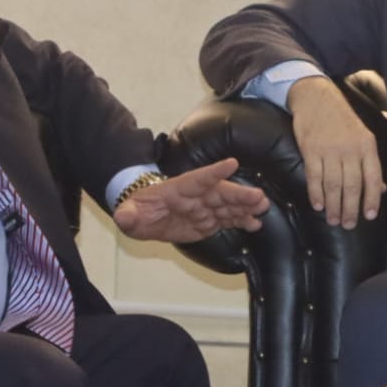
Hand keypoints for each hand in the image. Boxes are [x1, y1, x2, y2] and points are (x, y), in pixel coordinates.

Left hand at [113, 158, 268, 242]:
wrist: (145, 216)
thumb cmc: (138, 211)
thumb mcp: (129, 214)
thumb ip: (128, 215)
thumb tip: (124, 217)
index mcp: (177, 190)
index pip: (197, 179)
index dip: (214, 172)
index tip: (233, 164)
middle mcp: (195, 197)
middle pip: (219, 193)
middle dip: (238, 195)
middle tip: (259, 197)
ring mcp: (204, 209)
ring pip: (227, 206)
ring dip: (245, 207)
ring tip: (263, 207)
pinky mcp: (208, 221)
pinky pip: (228, 219)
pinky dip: (242, 220)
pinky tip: (256, 222)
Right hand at [287, 75, 384, 227]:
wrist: (316, 97)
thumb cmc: (342, 119)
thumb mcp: (363, 136)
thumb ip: (371, 163)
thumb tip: (381, 189)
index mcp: (367, 145)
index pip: (373, 177)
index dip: (372, 199)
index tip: (369, 216)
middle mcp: (350, 149)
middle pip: (352, 186)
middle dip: (350, 209)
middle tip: (348, 225)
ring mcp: (329, 149)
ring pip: (333, 185)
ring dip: (333, 206)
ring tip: (333, 219)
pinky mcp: (310, 149)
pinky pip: (314, 177)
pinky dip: (315, 194)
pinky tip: (317, 205)